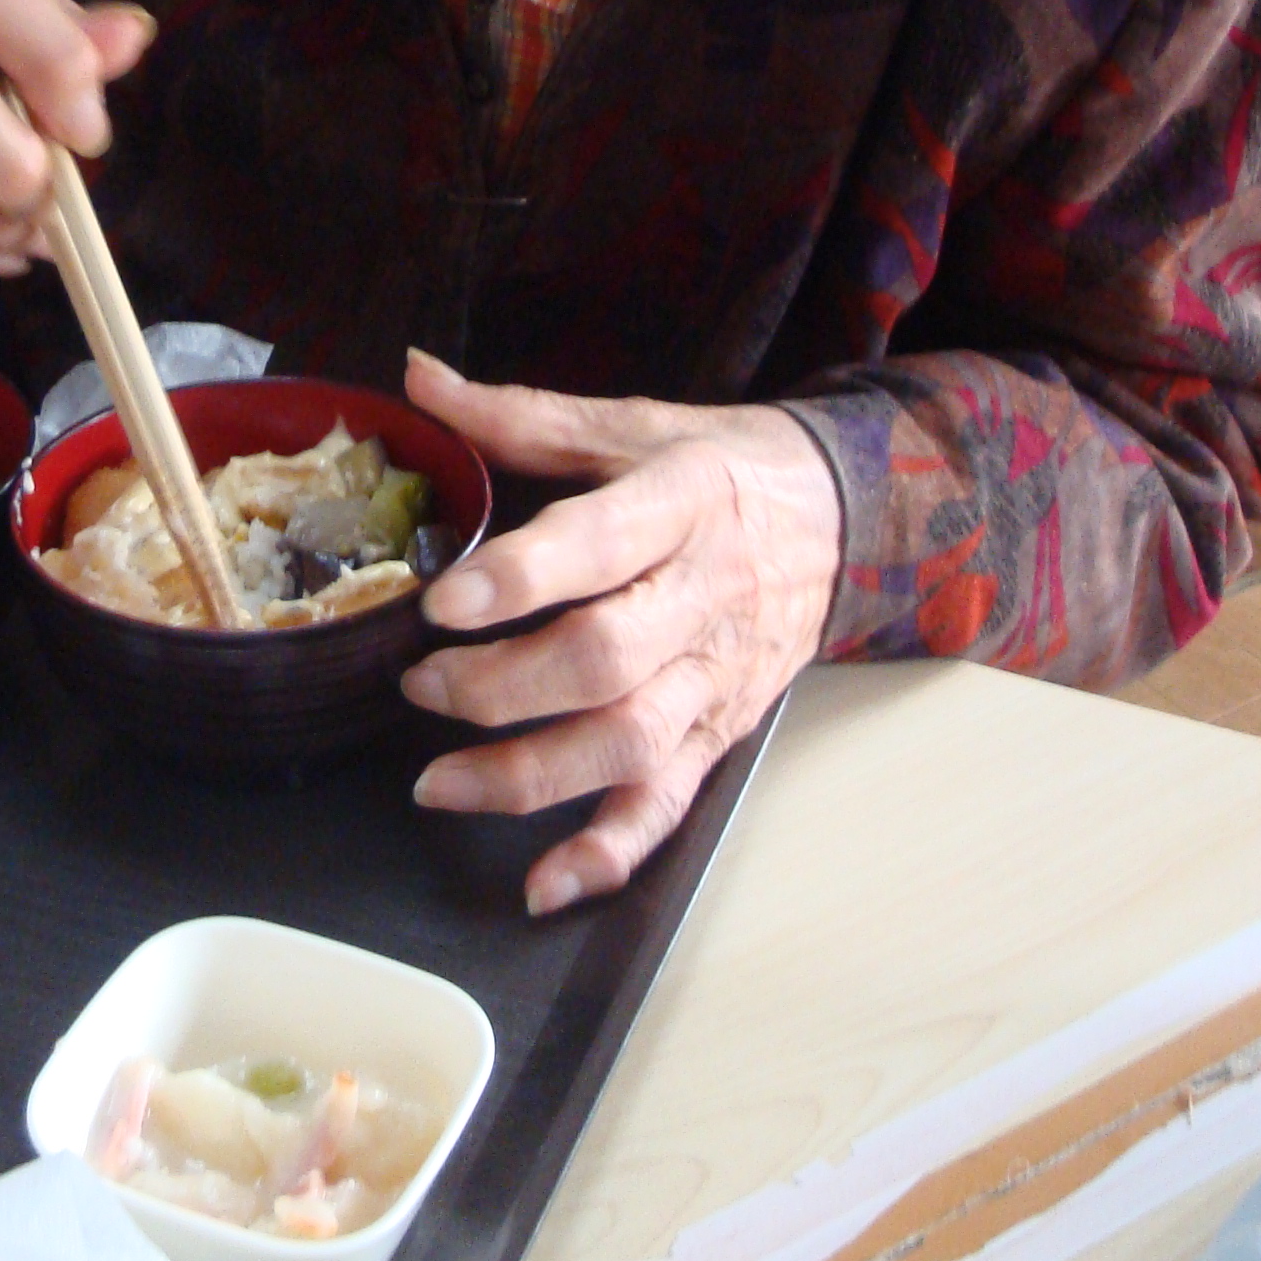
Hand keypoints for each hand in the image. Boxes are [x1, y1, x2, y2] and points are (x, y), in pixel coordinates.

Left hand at [399, 350, 840, 915]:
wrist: (843, 517)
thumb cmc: (721, 469)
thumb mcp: (632, 425)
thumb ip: (520, 415)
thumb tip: (417, 376)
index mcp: (681, 504)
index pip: (600, 546)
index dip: (521, 579)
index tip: (442, 602)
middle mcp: (704, 597)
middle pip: (607, 660)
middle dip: (503, 687)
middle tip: (419, 686)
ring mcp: (715, 676)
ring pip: (629, 743)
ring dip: (530, 777)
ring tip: (439, 783)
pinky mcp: (720, 733)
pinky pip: (669, 804)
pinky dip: (609, 854)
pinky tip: (544, 884)